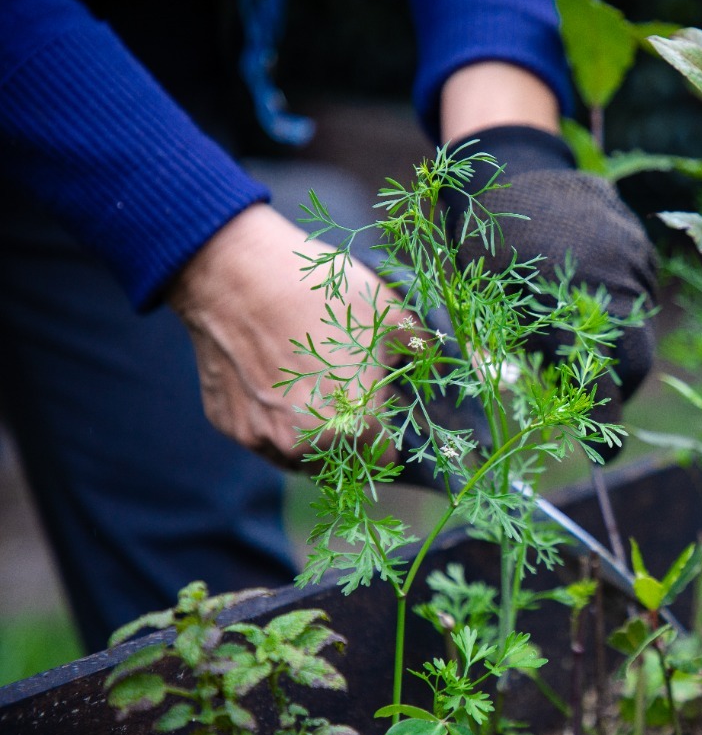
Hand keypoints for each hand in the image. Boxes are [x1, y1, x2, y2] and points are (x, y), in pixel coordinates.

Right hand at [168, 203, 399, 467]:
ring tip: (310, 387)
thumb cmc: (318, 292)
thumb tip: (438, 363)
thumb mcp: (388, 313)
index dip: (386, 434)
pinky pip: (262, 434)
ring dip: (309, 434)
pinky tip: (274, 379)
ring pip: (298, 455)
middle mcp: (305, 446)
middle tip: (345, 394)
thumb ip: (421, 348)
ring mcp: (263, 439)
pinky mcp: (230, 426)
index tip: (382, 413)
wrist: (235, 274)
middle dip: (349, 436)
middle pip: (340, 461)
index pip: (381, 457)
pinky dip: (273, 418)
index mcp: (353, 427)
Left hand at [449, 128, 657, 459]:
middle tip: (587, 395)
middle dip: (614, 388)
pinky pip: (642, 296)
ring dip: (617, 346)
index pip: (601, 391)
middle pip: (633, 366)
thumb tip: (548, 412)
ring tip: (578, 330)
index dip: (605, 430)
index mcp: (562, 313)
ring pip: (641, 332)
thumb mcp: (488, 310)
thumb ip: (522, 361)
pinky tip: (587, 291)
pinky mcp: (641, 247)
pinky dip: (622, 308)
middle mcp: (608, 292)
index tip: (605, 459)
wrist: (509, 169)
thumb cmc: (484, 248)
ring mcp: (631, 267)